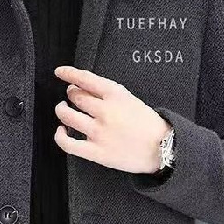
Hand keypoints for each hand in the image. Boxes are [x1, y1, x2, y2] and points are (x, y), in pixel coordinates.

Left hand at [53, 65, 171, 173]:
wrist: (163, 148)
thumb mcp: (131, 99)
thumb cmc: (148, 124)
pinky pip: (68, 143)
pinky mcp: (96, 151)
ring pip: (67, 115)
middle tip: (73, 95)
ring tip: (64, 109)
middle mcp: (105, 111)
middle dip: (71, 93)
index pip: (85, 79)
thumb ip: (108, 94)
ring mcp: (99, 132)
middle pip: (75, 96)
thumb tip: (83, 89)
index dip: (69, 74)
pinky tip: (61, 131)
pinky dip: (60, 136)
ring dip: (62, 110)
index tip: (60, 72)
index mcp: (115, 95)